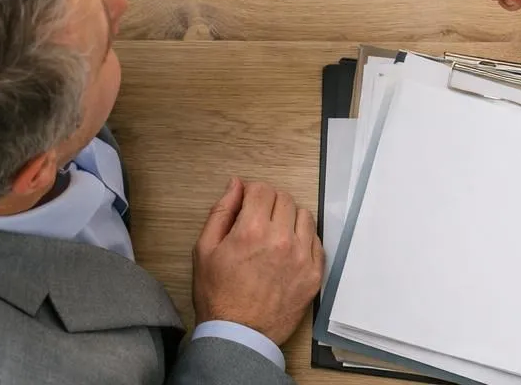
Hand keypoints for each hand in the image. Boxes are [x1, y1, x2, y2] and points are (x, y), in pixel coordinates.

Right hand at [192, 178, 324, 346]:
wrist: (239, 335)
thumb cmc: (218, 294)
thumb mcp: (204, 250)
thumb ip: (221, 211)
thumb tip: (236, 184)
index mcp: (253, 230)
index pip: (263, 189)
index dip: (252, 192)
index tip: (248, 204)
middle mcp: (282, 239)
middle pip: (285, 199)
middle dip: (270, 203)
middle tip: (258, 221)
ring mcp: (303, 257)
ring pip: (304, 216)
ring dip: (289, 219)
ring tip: (274, 236)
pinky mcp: (315, 273)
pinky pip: (316, 240)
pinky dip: (303, 239)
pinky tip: (288, 251)